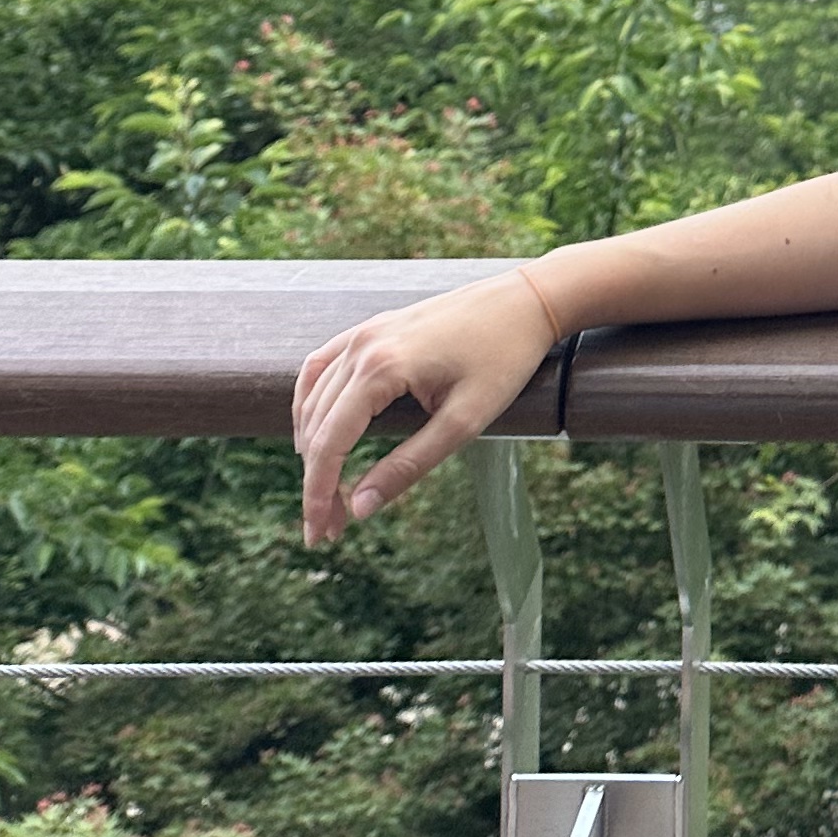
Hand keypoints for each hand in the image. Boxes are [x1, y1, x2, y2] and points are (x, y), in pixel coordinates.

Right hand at [294, 269, 559, 544]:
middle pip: (318, 426)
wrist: (526, 301)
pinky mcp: (374, 326)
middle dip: (316, 481)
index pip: (329, 443)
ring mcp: (365, 331)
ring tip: (324, 492)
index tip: (319, 535)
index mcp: (381, 368)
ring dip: (313, 448)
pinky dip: (312, 403)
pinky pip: (323, 366)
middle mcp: (363, 345)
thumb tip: (360, 508)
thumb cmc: (503, 359)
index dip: (318, 494)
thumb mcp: (464, 423)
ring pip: (315, 398)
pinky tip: (316, 429)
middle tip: (325, 529)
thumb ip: (409, 466)